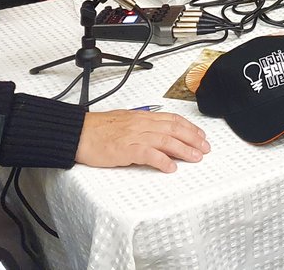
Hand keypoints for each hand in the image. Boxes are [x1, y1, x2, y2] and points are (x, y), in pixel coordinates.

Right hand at [75, 110, 209, 171]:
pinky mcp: (126, 149)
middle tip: (205, 148)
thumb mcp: (125, 120)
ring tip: (195, 157)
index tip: (200, 135)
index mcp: (142, 116)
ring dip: (184, 149)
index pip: (172, 119)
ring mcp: (134, 136)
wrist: (79, 133)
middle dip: (192, 138)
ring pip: (166, 140)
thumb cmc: (98, 129)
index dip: (189, 127)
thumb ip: (142, 124)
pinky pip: (148, 154)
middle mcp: (141, 124)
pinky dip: (162, 160)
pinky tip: (171, 167)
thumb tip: (157, 130)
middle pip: (173, 128)